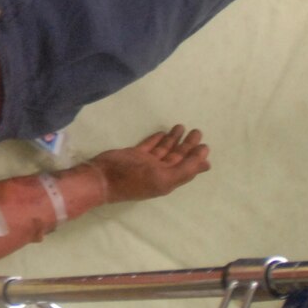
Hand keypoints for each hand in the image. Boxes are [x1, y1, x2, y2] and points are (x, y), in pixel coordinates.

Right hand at [91, 125, 210, 202]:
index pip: (187, 167)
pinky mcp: (134, 155)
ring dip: (173, 139)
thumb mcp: (163, 178)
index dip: (197, 158)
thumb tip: (204, 161)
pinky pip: (149, 146)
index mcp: (167, 180)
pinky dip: (157, 139)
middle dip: (187, 145)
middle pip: (177, 157)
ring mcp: (146, 163)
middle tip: (197, 132)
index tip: (205, 146)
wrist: (101, 178)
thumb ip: (185, 170)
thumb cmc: (133, 179)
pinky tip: (163, 132)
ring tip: (181, 126)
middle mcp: (159, 172)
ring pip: (164, 150)